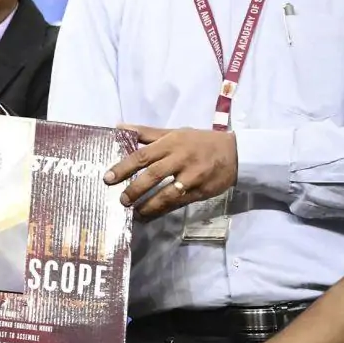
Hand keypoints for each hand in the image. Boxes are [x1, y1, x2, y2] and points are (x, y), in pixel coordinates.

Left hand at [104, 126, 237, 220]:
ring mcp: (192, 177)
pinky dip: (163, 210)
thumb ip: (146, 133)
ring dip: (148, 204)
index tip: (108, 178)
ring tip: (134, 212)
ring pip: (167, 193)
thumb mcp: (175, 132)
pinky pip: (179, 203)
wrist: (236, 153)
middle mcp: (180, 159)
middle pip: (153, 175)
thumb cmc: (200, 142)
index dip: (124, 167)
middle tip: (121, 200)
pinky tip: (149, 215)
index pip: (143, 155)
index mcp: (171, 143)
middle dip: (134, 189)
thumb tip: (119, 127)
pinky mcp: (200, 191)